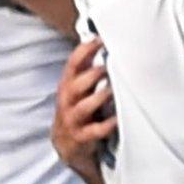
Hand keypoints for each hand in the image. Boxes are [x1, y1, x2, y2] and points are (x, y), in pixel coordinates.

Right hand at [51, 39, 115, 179]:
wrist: (66, 144)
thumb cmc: (77, 110)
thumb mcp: (78, 89)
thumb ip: (87, 70)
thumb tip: (101, 42)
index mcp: (67, 85)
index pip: (73, 64)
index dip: (85, 50)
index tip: (101, 39)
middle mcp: (67, 101)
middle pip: (76, 85)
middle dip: (92, 75)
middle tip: (109, 67)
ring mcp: (73, 120)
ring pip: (84, 107)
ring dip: (99, 97)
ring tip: (112, 91)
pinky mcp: (81, 137)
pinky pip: (94, 131)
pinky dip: (106, 125)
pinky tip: (117, 119)